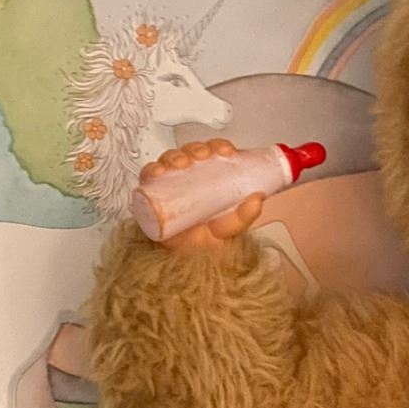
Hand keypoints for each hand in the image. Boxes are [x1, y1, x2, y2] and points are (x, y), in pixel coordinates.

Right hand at [139, 140, 263, 252]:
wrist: (183, 261)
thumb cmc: (205, 243)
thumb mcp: (229, 229)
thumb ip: (244, 216)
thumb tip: (258, 197)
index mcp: (210, 179)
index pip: (214, 154)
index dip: (219, 146)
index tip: (226, 151)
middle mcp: (189, 178)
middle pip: (191, 152)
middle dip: (196, 149)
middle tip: (202, 156)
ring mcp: (170, 183)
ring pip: (170, 159)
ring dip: (176, 156)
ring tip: (181, 164)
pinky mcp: (153, 192)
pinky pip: (149, 175)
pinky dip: (152, 170)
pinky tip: (160, 172)